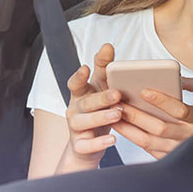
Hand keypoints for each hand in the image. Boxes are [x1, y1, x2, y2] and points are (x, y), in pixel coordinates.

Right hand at [58, 43, 121, 171]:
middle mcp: (75, 109)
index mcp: (81, 94)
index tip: (85, 68)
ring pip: (84, 122)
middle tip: (117, 94)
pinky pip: (87, 144)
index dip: (79, 76)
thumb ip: (103, 69)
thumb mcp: (100, 89)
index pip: (75, 83)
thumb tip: (107, 46)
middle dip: (101, 98)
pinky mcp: (80, 145)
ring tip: (117, 115)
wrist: (88, 145)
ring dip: (101, 118)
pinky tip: (112, 139)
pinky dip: (99, 142)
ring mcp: (76, 128)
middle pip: (86, 102)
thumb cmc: (97, 111)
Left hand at [113, 75, 192, 158]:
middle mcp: (188, 136)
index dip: (161, 101)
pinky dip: (135, 140)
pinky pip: (149, 150)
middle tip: (119, 103)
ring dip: (129, 129)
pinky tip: (123, 129)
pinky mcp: (171, 158)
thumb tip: (181, 78)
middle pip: (157, 127)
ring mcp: (178, 150)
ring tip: (114, 116)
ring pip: (148, 141)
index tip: (145, 91)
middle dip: (136, 115)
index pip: (179, 110)